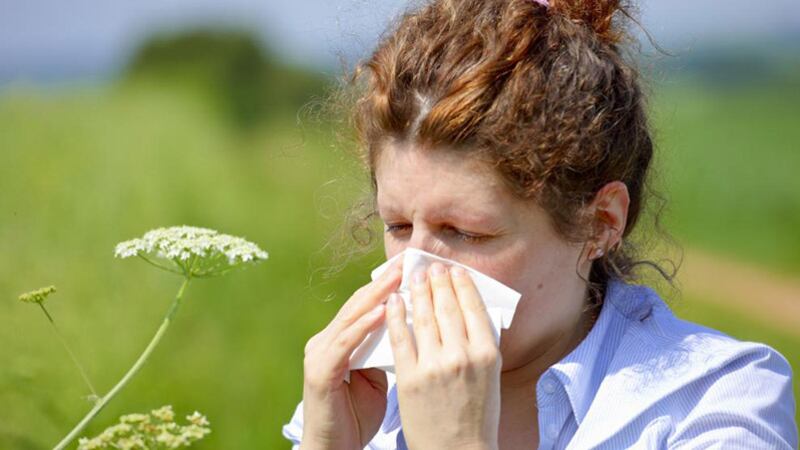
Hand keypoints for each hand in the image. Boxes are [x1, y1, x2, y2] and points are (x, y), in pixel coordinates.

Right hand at [300, 257, 402, 449]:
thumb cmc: (356, 417)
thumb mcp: (375, 377)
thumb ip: (384, 351)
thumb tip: (411, 329)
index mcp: (338, 341)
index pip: (365, 307)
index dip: (387, 288)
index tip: (411, 270)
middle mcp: (325, 341)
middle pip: (357, 305)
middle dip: (383, 284)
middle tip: (406, 263)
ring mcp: (319, 355)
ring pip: (350, 318)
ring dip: (376, 297)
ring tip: (398, 279)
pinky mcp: (320, 372)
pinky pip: (345, 344)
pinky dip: (363, 327)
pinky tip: (382, 312)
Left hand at [386, 262, 500, 449]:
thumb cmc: (477, 414)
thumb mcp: (490, 375)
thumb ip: (481, 343)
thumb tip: (471, 310)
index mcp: (487, 354)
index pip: (473, 307)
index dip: (461, 284)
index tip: (453, 270)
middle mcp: (463, 356)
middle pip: (447, 307)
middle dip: (437, 282)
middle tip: (430, 266)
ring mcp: (435, 366)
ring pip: (424, 317)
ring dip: (417, 291)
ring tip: (412, 277)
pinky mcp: (410, 377)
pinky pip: (401, 337)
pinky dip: (396, 315)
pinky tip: (392, 301)